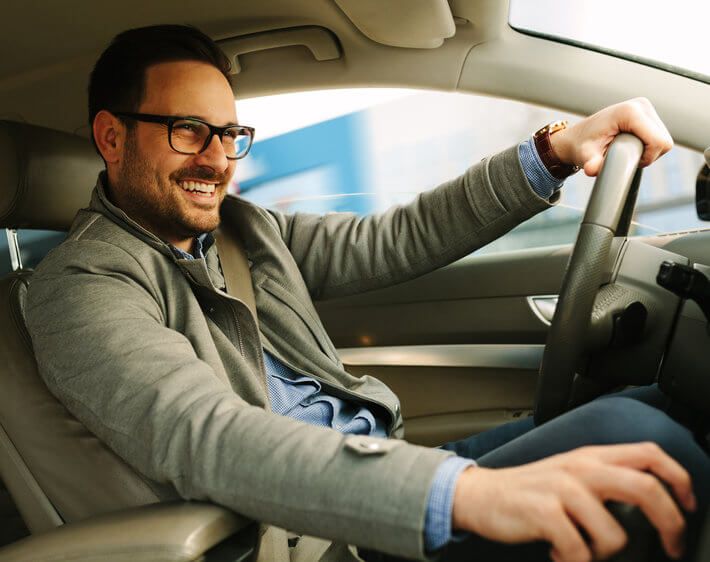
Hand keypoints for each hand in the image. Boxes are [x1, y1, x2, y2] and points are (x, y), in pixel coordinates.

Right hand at [451, 442, 695, 561]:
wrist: (481, 495)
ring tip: (584, 552)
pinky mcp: (544, 512)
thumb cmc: (529, 491)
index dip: (680, 478)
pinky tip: (560, 554)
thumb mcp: (570, 474)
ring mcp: (562, 489)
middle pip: (646, 487)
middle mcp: (581, 468)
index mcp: (591, 456)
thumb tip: (651, 500)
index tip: (689, 505)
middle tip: (672, 547)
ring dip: (604, 555)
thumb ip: (605, 478)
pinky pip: (579, 551)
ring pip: (615, 534)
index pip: (649, 453)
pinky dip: (574, 561)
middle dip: (670, 523)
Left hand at [550, 98, 673, 176]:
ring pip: (664, 139)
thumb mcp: (585, 156)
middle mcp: (641, 105)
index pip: (658, 142)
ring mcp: (646, 107)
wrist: (579, 137)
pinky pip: (660, 136)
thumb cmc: (582, 146)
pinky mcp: (648, 112)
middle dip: (648, 155)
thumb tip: (592, 170)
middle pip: (664, 141)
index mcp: (630, 112)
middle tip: (626, 157)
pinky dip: (649, 146)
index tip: (628, 161)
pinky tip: (632, 145)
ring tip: (627, 151)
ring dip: (649, 151)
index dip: (647, 158)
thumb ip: (591, 164)